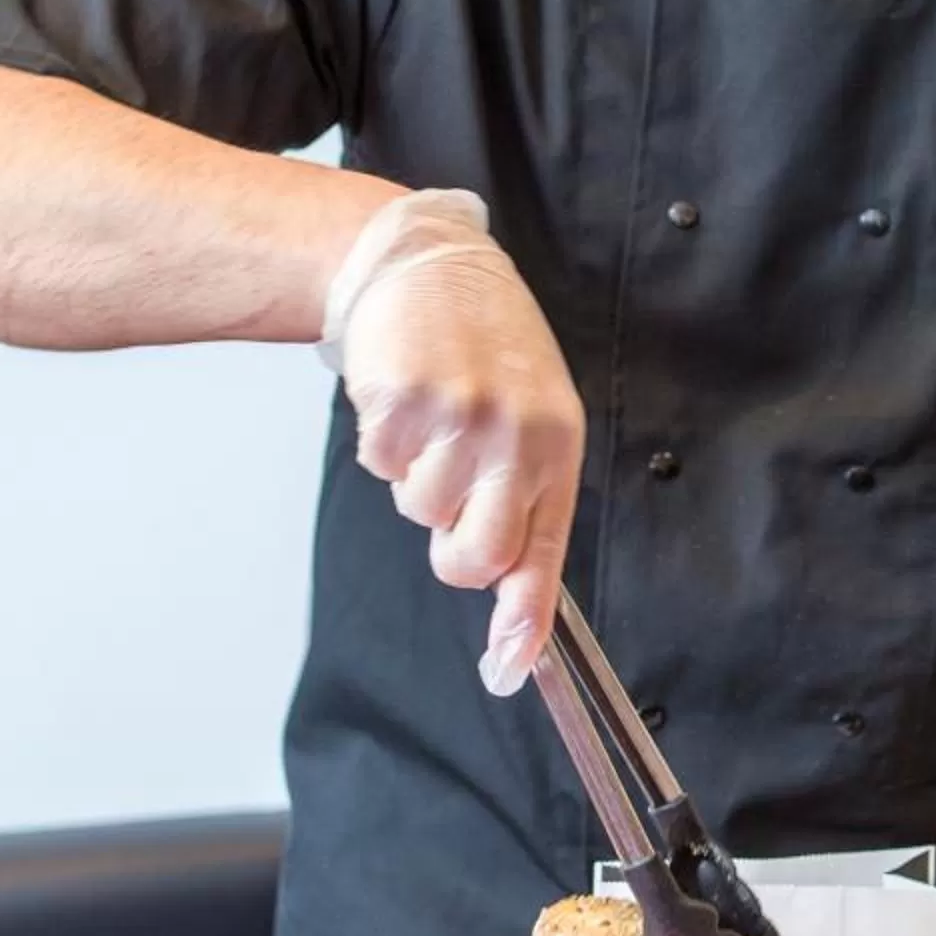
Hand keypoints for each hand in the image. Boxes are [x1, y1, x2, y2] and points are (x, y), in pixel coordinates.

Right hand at [321, 190, 583, 694]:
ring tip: (433, 416)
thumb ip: (522, 489)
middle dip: (453, 552)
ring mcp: (457, 419)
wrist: (430, 264)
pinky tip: (404, 397)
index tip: (507, 671)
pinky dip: (383, 442)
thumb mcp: (530, 411)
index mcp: (556, 444)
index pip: (544, 552)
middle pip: (474, 556)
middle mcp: (514, 435)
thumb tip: (502, 582)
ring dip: (415, 478)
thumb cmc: (486, 347)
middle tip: (449, 504)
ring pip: (419, 511)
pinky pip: (380, 465)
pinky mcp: (402, 402)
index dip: (522, 622)